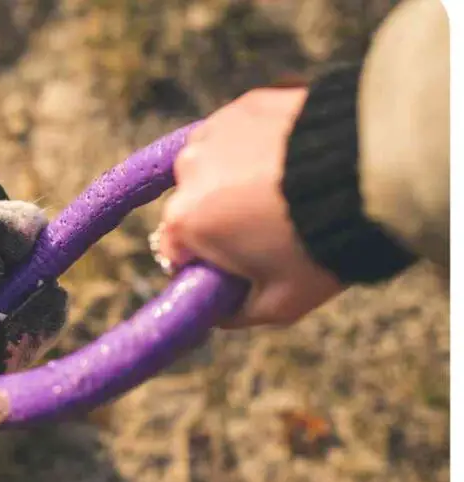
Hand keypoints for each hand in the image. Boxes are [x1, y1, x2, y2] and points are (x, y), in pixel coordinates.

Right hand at [152, 87, 344, 328]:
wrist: (368, 173)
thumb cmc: (319, 245)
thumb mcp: (279, 304)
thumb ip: (235, 314)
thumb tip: (215, 313)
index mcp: (185, 221)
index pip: (175, 251)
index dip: (204, 263)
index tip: (235, 266)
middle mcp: (188, 171)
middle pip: (192, 206)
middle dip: (219, 219)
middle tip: (268, 230)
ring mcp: (214, 132)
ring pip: (213, 167)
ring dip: (233, 180)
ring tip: (282, 193)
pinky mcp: (244, 104)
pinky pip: (238, 135)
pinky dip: (256, 149)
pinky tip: (290, 163)